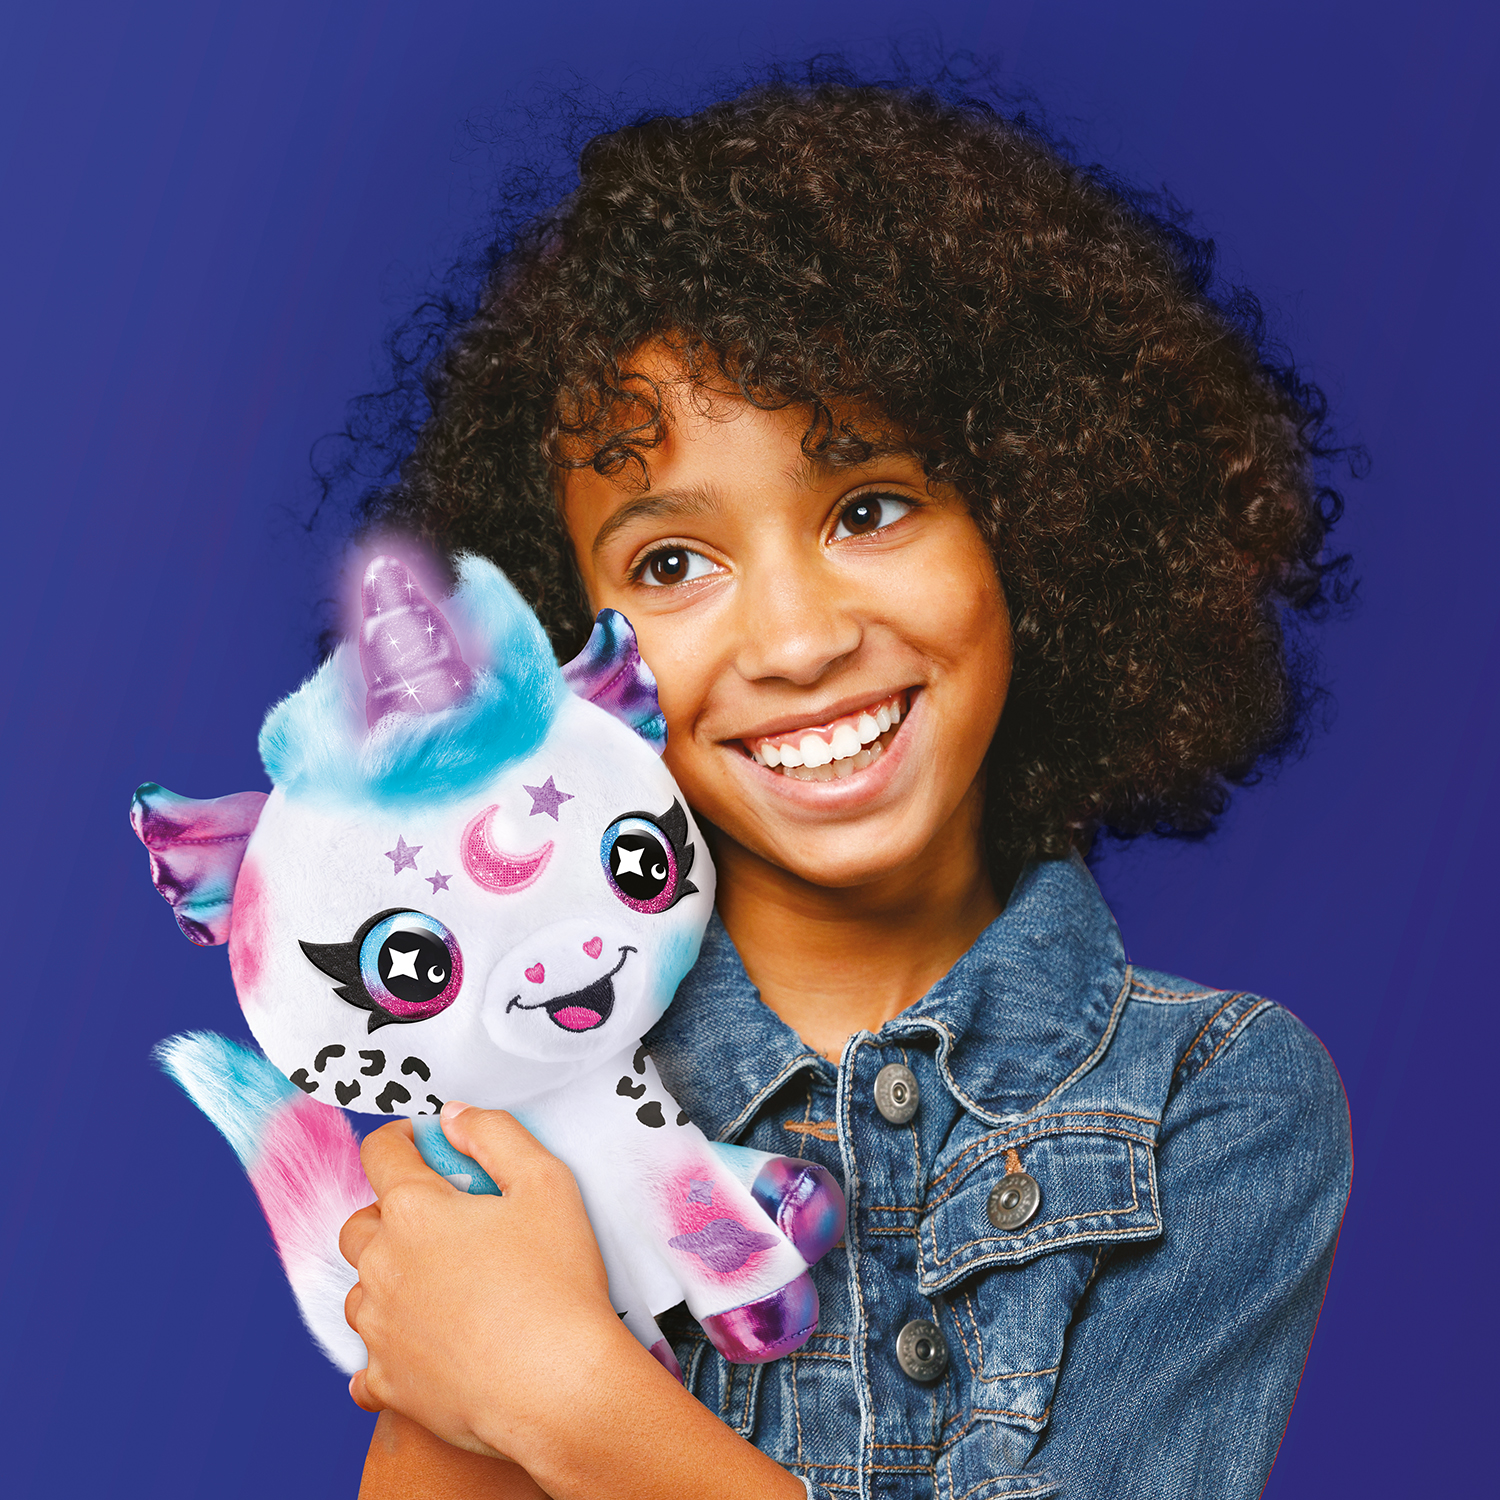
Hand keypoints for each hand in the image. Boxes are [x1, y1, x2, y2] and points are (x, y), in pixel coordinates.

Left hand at [340, 1103, 630, 1462]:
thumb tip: (454, 1116)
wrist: (559, 1387)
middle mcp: (383, 1267)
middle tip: (442, 1221)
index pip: (380, 1153)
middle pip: (359, 1224)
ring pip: (359, 1291)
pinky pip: (366, 1365)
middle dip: (390, 1212)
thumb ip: (496, 1134)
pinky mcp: (388, 1384)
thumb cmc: (558, 1284)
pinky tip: (422, 1347)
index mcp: (415, 1212)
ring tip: (439, 1285)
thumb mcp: (546, 1182)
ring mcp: (380, 1330)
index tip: (421, 1143)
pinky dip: (388, 1351)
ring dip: (387, 1280)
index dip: (400, 1138)